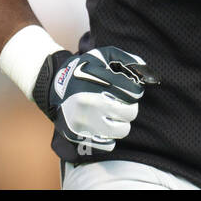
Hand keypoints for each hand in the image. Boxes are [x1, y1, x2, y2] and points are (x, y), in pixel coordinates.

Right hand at [34, 46, 158, 151]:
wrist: (53, 85)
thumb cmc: (84, 69)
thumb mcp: (103, 56)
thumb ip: (126, 60)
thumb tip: (146, 72)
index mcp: (97, 82)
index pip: (133, 92)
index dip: (136, 91)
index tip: (132, 91)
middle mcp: (90, 102)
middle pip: (130, 113)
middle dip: (129, 107)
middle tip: (121, 103)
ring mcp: (84, 121)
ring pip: (122, 130)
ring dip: (121, 122)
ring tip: (113, 114)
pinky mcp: (79, 136)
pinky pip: (108, 144)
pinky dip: (109, 136)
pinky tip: (103, 124)